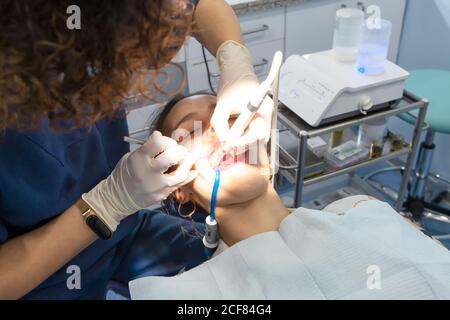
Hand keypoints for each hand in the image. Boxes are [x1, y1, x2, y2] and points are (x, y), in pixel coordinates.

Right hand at [82, 131, 197, 230]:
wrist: (118, 197)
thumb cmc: (126, 173)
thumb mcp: (132, 156)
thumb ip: (148, 147)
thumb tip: (161, 135)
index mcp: (139, 158)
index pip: (159, 143)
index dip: (167, 140)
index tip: (167, 142)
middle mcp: (148, 172)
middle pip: (172, 157)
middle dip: (179, 150)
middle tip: (180, 150)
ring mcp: (156, 186)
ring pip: (180, 174)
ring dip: (188, 163)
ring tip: (190, 158)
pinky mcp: (161, 195)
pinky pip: (180, 185)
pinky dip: (189, 176)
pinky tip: (192, 170)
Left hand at [211, 40, 273, 147]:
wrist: (236, 69)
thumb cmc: (232, 84)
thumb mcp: (222, 106)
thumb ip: (221, 126)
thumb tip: (224, 141)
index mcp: (263, 110)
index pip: (256, 135)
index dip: (242, 142)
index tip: (229, 143)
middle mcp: (267, 113)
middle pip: (257, 136)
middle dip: (242, 140)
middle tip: (228, 141)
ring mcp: (264, 113)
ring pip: (254, 133)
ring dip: (242, 135)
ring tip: (229, 130)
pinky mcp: (260, 113)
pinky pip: (253, 127)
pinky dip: (243, 130)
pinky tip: (234, 126)